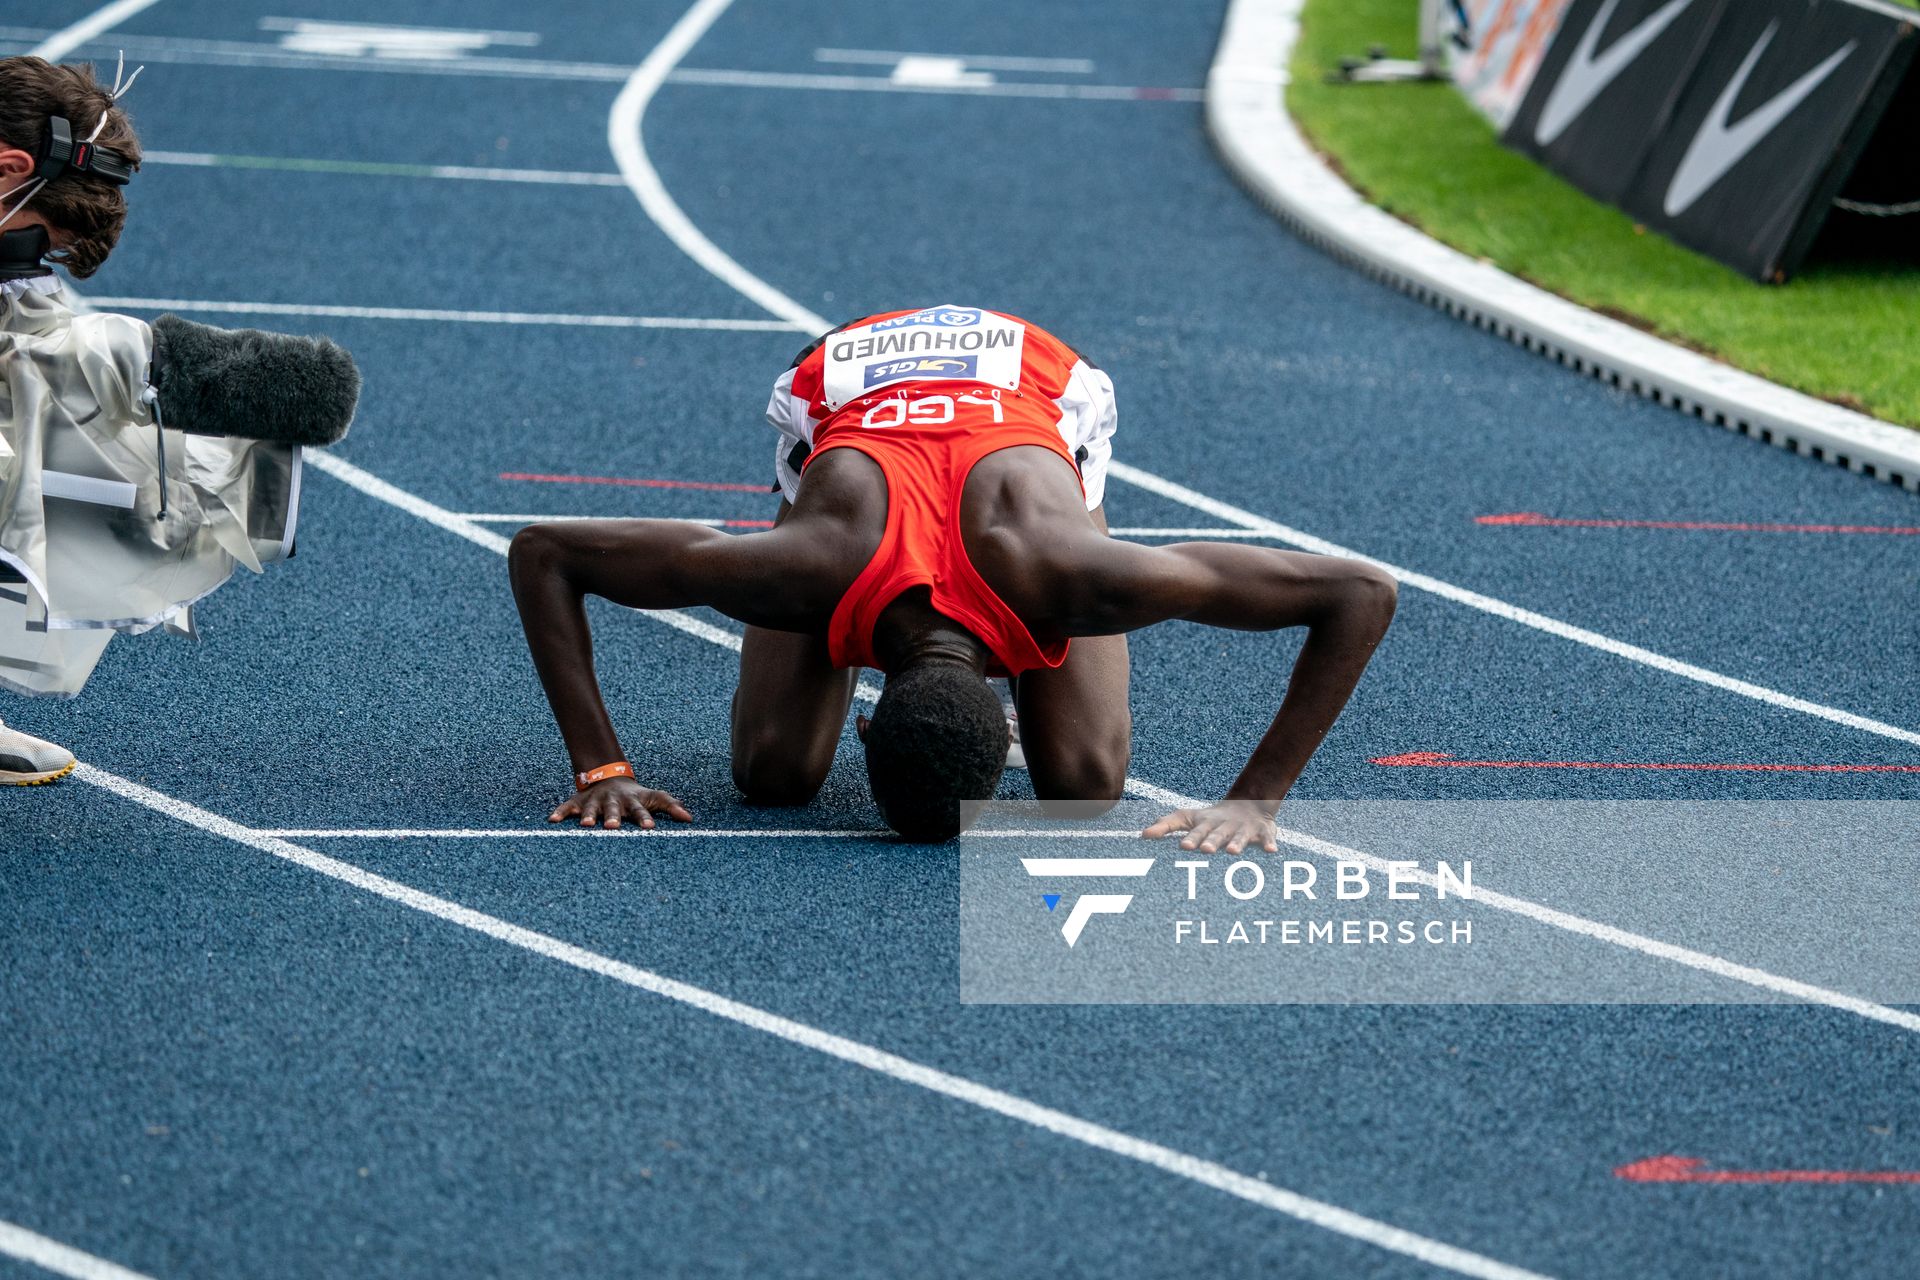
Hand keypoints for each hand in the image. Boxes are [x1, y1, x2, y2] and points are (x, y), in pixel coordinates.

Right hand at [548, 777, 691, 829]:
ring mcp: (595, 801)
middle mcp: (613, 801)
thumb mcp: (653, 797)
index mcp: (633, 802)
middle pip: (614, 810)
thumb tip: (690, 819)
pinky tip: (552, 820)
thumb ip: (671, 806)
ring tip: (587, 825)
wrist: (609, 776)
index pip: (641, 810)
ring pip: (591, 808)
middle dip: (614, 817)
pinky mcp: (579, 802)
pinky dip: (560, 813)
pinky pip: (568, 807)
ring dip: (589, 816)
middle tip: (613, 827)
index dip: (646, 819)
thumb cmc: (635, 795)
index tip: (650, 828)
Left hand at [1141, 799, 1277, 854]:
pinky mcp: (1262, 831)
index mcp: (1206, 824)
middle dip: (1212, 842)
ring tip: (1233, 852)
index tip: (1184, 847)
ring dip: (1237, 843)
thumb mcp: (1187, 817)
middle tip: (1205, 850)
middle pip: (1217, 835)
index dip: (1191, 838)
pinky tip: (1272, 851)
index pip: (1196, 831)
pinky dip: (1269, 843)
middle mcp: (1224, 826)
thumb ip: (1166, 825)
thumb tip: (1142, 836)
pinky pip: (1267, 838)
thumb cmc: (1211, 819)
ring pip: (1240, 837)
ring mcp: (1243, 829)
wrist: (1249, 802)